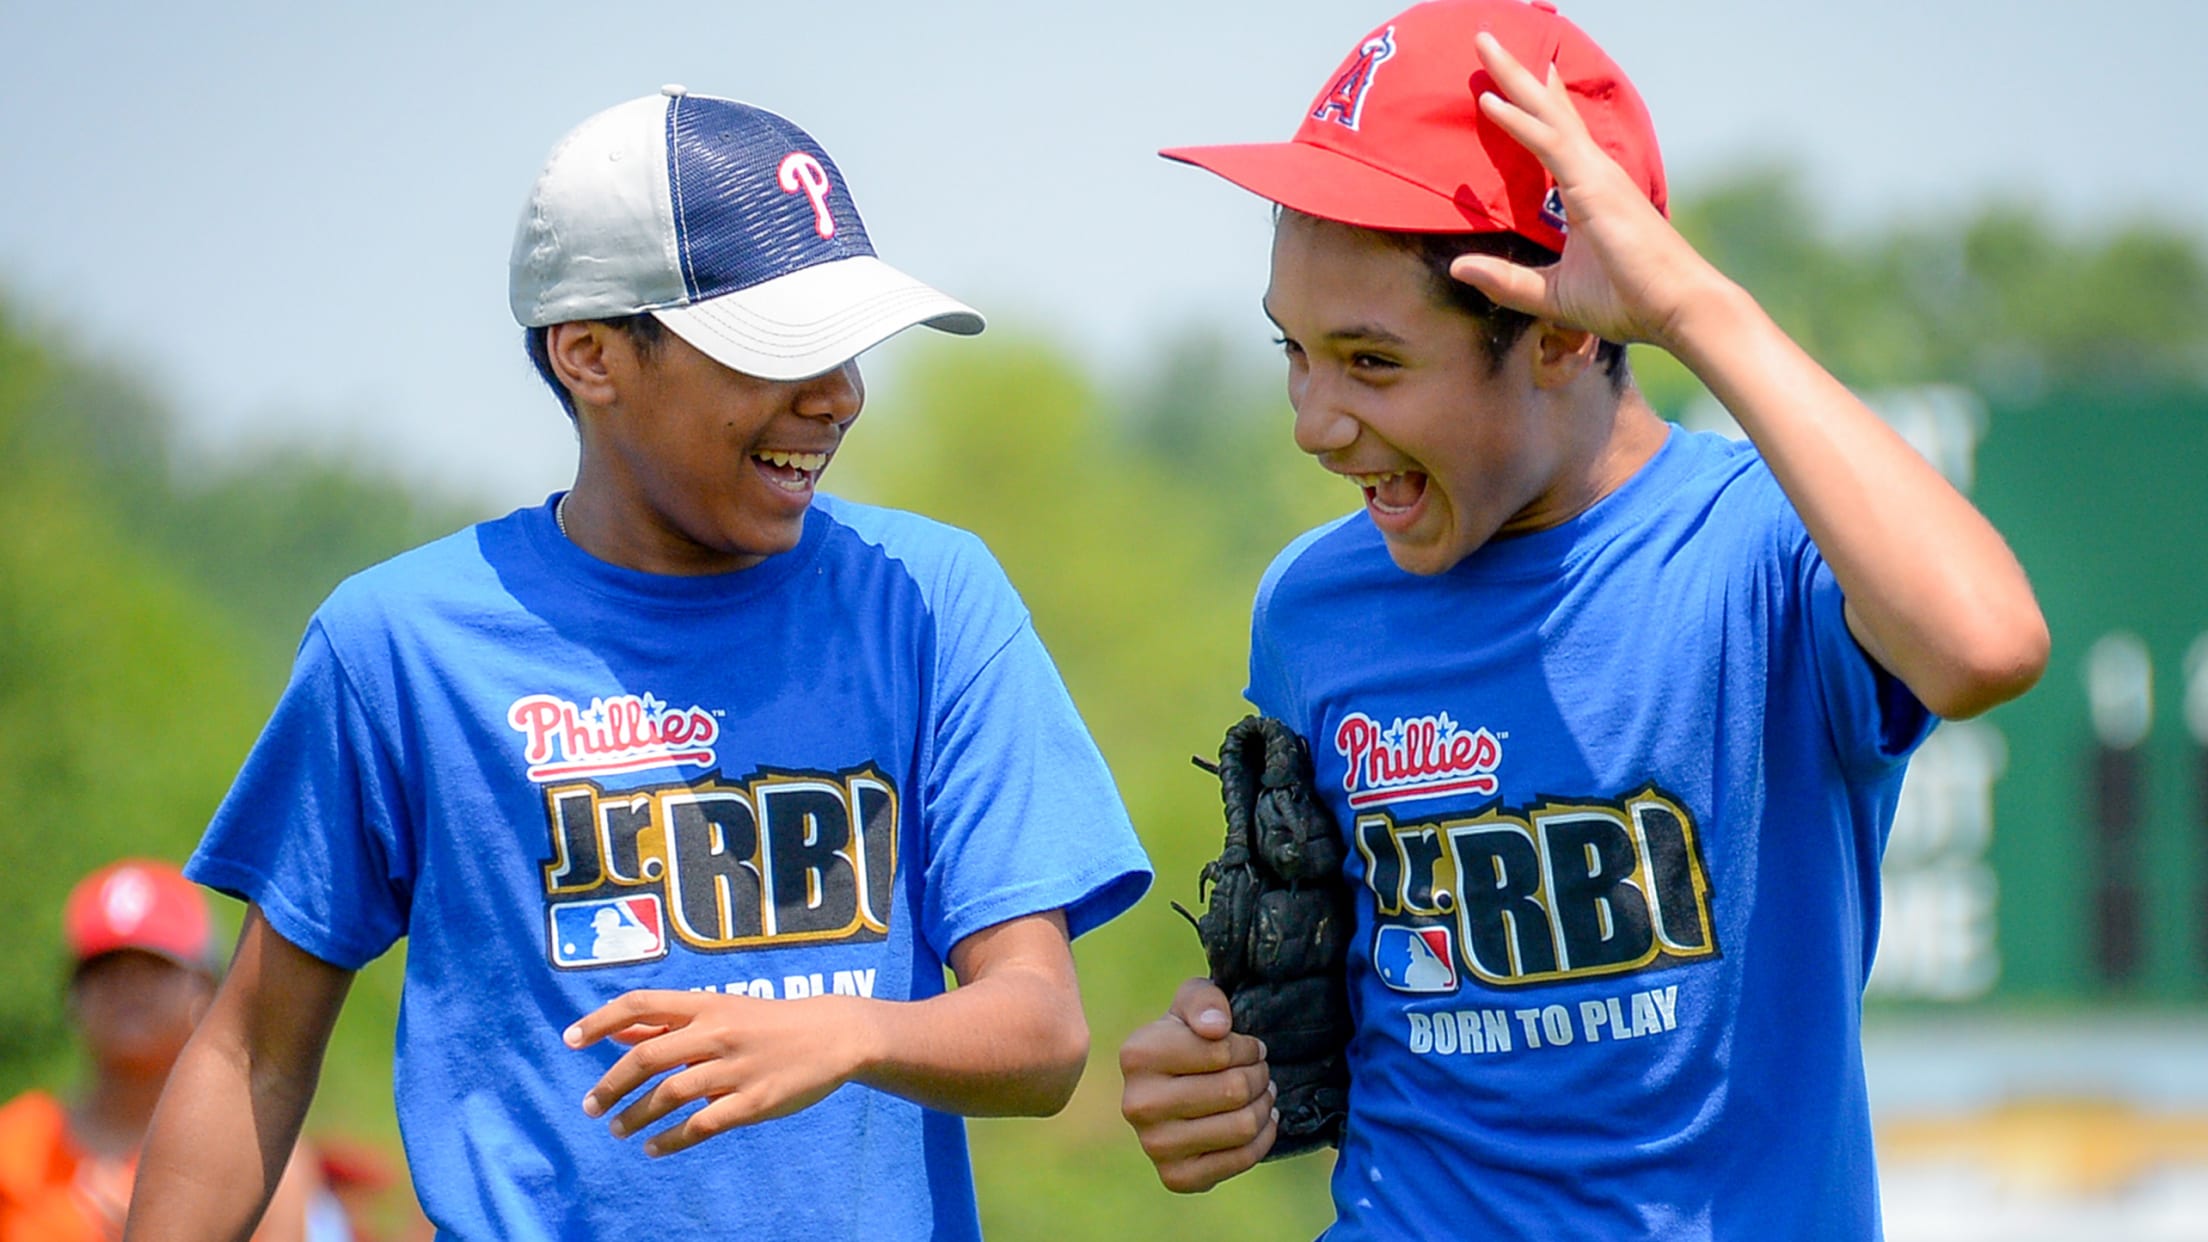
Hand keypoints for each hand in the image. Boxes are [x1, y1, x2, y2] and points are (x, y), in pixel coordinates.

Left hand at [564, 990, 873, 1156]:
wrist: (834, 1035)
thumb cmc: (768, 1022)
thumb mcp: (719, 1011)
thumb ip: (666, 1022)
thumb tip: (614, 1031)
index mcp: (705, 1005)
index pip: (641, 1005)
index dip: (601, 1021)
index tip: (570, 1040)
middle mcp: (716, 1033)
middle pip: (647, 1057)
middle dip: (610, 1085)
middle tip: (590, 1107)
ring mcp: (735, 1069)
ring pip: (669, 1095)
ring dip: (634, 1116)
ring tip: (618, 1130)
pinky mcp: (753, 1102)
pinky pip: (701, 1126)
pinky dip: (670, 1140)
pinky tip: (653, 1149)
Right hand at [1118, 978, 1278, 1192]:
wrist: (1170, 1088)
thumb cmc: (1187, 1037)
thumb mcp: (1193, 1001)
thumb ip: (1205, 1001)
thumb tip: (1217, 1028)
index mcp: (1137, 1055)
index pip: (1222, 1051)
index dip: (1248, 1048)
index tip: (1249, 1047)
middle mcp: (1138, 1104)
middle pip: (1235, 1090)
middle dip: (1260, 1075)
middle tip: (1260, 1071)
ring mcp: (1154, 1145)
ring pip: (1242, 1125)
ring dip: (1264, 1105)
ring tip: (1263, 1093)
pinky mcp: (1176, 1177)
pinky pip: (1241, 1160)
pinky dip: (1263, 1137)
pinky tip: (1261, 1120)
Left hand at [1448, 32, 1728, 353]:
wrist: (1676, 310)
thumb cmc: (1627, 301)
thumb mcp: (1552, 294)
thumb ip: (1507, 282)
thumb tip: (1457, 268)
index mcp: (1587, 191)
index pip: (1556, 134)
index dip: (1536, 104)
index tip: (1516, 77)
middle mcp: (1592, 173)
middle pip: (1547, 110)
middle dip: (1516, 75)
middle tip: (1486, 39)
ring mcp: (1595, 175)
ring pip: (1546, 114)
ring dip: (1512, 78)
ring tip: (1483, 44)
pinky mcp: (1593, 188)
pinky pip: (1549, 144)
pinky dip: (1520, 120)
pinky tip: (1492, 100)